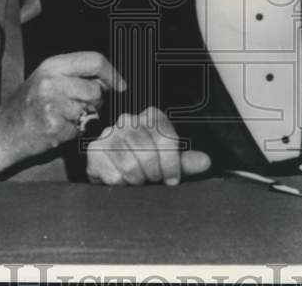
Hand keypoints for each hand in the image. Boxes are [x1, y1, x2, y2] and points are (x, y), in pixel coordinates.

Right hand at [0, 52, 124, 177]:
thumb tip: (110, 80)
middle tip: (81, 108)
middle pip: (96, 89)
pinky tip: (59, 129)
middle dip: (97, 102)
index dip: (112, 73)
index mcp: (52, 65)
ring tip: (66, 118)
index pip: (94, 60)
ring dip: (86, 118)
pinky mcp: (54, 125)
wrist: (2, 134)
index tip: (121, 85)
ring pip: (92, 109)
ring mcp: (52, 103)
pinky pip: (81, 128)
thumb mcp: (47, 79)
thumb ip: (75, 74)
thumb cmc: (28, 106)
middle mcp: (52, 81)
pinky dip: (75, 132)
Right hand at [86, 106, 210, 185]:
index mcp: (151, 117)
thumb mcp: (167, 160)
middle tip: (153, 180)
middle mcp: (129, 120)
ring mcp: (110, 133)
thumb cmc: (144, 162)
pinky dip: (122, 185)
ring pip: (131, 165)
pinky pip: (114, 175)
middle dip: (154, 174)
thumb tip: (205, 162)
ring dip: (138, 180)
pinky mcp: (95, 151)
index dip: (171, 165)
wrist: (114, 168)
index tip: (172, 180)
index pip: (166, 139)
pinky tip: (123, 180)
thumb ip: (186, 161)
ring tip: (138, 180)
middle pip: (148, 153)